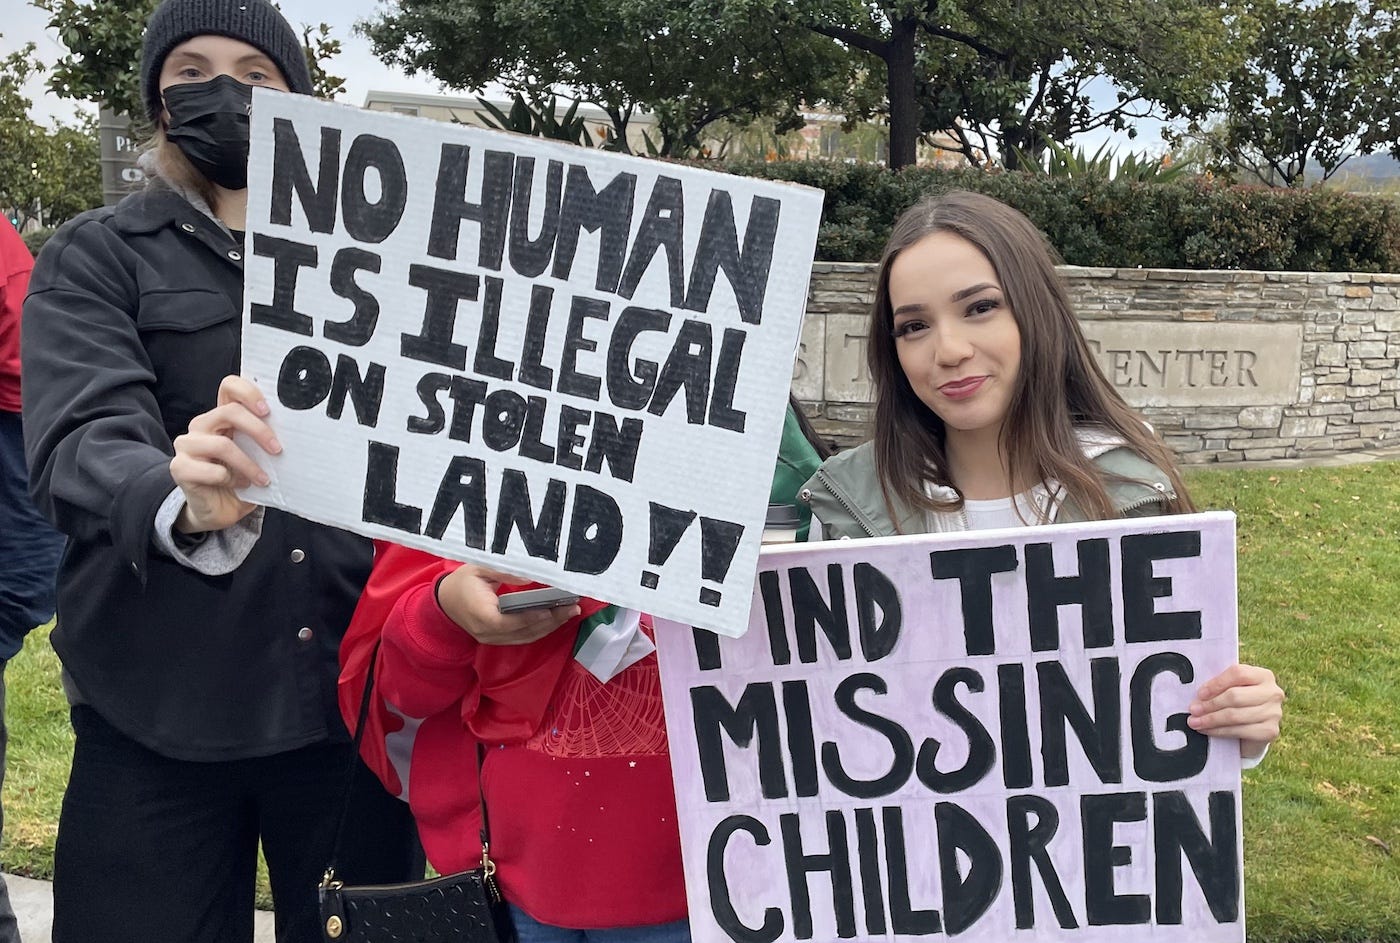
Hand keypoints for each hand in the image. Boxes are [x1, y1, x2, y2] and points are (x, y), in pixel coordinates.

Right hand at [169, 375, 280, 533]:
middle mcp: (202, 425)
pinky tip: (240, 485)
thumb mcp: (257, 456)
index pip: (229, 387)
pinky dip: (232, 479)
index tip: (268, 410)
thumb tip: (294, 435)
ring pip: (222, 444)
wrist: (218, 509)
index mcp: (222, 416)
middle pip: (228, 412)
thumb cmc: (241, 478)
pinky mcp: (180, 468)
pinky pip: (212, 470)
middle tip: (277, 449)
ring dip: (249, 464)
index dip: (248, 393)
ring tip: (263, 479)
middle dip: (258, 430)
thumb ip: (265, 442)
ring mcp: (188, 445)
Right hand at [435, 564, 579, 645]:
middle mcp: (486, 632)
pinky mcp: (498, 640)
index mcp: (479, 613)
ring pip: (526, 637)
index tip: (549, 610)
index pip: (506, 621)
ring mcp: (493, 639)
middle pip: (522, 631)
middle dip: (549, 621)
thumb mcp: (478, 568)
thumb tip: (529, 577)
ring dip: (550, 626)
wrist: (445, 603)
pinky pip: (523, 638)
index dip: (528, 618)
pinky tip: (556, 619)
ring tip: (570, 612)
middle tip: (572, 608)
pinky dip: (541, 629)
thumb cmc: (462, 582)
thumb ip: (503, 572)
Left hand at [1188, 663, 1283, 759]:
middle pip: (1235, 696)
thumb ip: (1219, 686)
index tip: (1200, 693)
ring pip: (1235, 715)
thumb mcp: (1230, 689)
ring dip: (1211, 720)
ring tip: (1194, 722)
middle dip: (1210, 704)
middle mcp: (1273, 692)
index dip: (1216, 683)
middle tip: (1193, 710)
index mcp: (1263, 675)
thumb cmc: (1237, 703)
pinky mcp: (1270, 731)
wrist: (1253, 730)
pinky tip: (1207, 730)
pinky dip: (1219, 731)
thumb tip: (1198, 697)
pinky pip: (1240, 731)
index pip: (1238, 674)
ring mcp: (1274, 713)